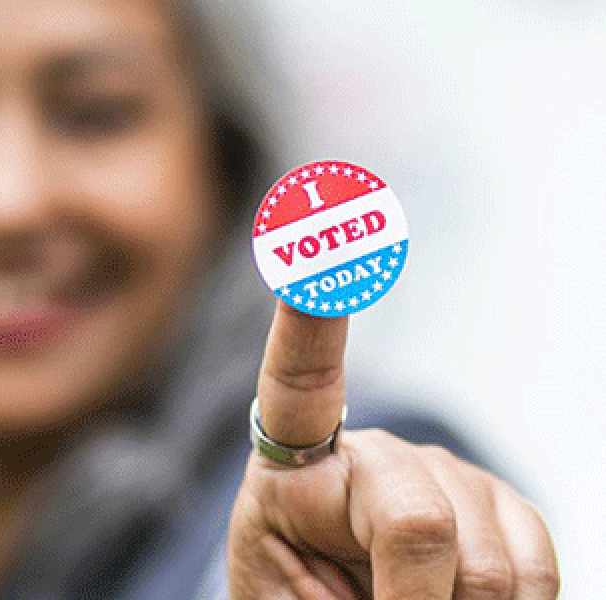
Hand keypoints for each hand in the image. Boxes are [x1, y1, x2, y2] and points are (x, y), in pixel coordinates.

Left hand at [228, 302, 558, 598]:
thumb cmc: (296, 592)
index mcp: (299, 463)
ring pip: (490, 566)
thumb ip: (335, 585)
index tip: (312, 251)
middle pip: (420, 523)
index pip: (301, 376)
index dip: (310, 313)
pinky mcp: (502, 506)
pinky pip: (536, 573)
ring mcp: (446, 474)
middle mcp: (376, 454)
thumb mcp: (286, 595)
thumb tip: (428, 580)